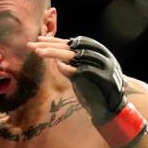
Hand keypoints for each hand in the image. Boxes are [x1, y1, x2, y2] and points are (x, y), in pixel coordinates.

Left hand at [31, 35, 147, 147]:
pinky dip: (70, 68)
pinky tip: (58, 66)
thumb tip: (55, 58)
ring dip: (55, 53)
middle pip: (72, 46)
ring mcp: (102, 66)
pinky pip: (83, 70)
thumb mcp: (84, 72)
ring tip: (38, 53)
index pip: (73, 42)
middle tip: (33, 46)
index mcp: (98, 52)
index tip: (39, 41)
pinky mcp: (102, 78)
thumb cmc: (96, 89)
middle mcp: (101, 56)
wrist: (114, 106)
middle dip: (51, 45)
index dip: (56, 41)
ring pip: (75, 55)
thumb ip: (73, 63)